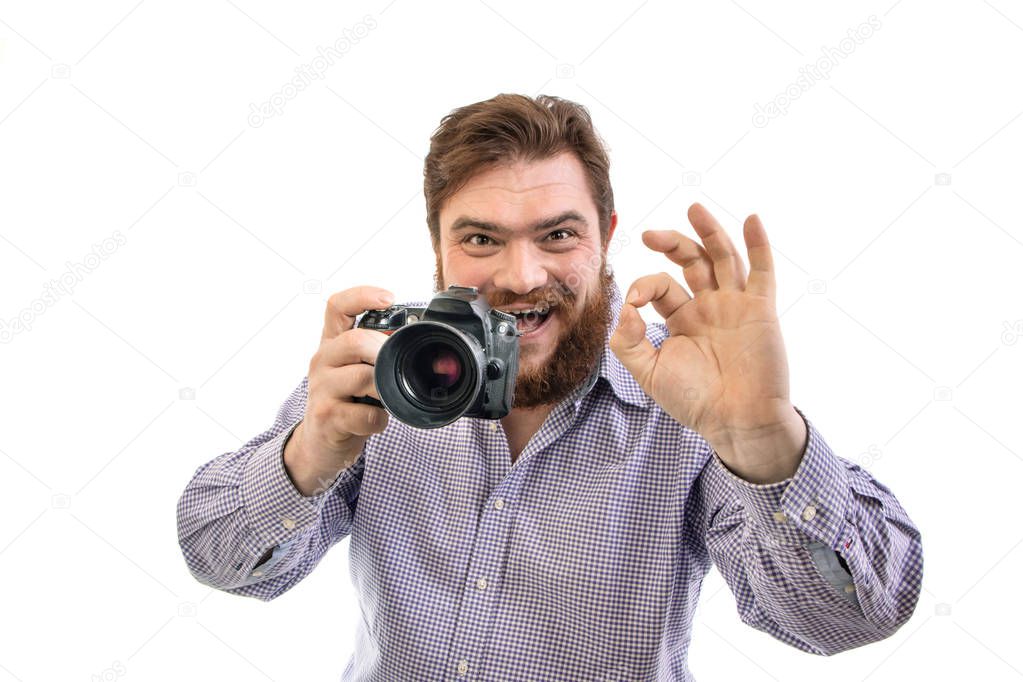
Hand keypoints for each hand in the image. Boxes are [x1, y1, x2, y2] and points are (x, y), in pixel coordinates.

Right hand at [284, 285, 393, 495]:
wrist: (318, 443)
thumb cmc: (345, 401)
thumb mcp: (355, 371)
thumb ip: (376, 353)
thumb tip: (418, 342)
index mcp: (332, 344)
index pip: (337, 307)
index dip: (362, 296)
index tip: (389, 298)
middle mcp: (323, 361)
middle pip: (354, 341)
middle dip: (384, 351)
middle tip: (397, 364)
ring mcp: (322, 390)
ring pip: (361, 377)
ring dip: (386, 387)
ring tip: (390, 397)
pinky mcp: (327, 417)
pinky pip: (364, 414)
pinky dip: (380, 419)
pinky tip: (379, 420)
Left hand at [610, 203, 805, 483]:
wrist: (737, 422)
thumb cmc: (695, 401)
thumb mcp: (650, 373)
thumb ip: (629, 342)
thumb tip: (626, 309)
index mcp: (684, 319)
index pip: (661, 287)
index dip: (643, 286)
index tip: (633, 303)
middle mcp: (710, 307)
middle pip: (692, 262)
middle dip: (672, 244)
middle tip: (648, 234)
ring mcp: (736, 305)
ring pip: (723, 258)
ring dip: (709, 231)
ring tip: (693, 208)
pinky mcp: (761, 310)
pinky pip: (762, 271)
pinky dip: (758, 244)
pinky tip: (750, 220)